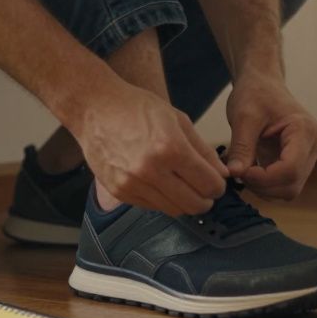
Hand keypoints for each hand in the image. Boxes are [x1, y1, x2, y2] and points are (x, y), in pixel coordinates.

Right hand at [70, 79, 227, 214]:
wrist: (94, 108)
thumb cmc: (135, 107)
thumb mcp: (177, 119)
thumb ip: (202, 149)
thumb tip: (222, 174)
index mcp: (170, 148)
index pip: (210, 184)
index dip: (218, 185)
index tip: (216, 181)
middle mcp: (151, 170)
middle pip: (194, 205)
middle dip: (205, 199)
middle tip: (203, 188)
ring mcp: (132, 183)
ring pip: (174, 210)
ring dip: (183, 201)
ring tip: (181, 184)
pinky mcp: (119, 191)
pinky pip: (151, 207)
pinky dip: (161, 199)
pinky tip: (159, 182)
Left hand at [225, 73, 316, 199]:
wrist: (262, 83)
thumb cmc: (255, 93)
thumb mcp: (244, 117)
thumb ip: (241, 146)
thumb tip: (234, 174)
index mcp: (304, 131)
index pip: (290, 169)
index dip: (263, 178)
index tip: (239, 171)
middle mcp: (312, 146)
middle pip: (292, 184)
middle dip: (262, 185)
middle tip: (237, 171)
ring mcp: (307, 156)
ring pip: (288, 189)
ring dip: (263, 188)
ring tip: (241, 169)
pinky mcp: (297, 162)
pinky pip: (283, 184)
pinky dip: (264, 184)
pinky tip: (248, 170)